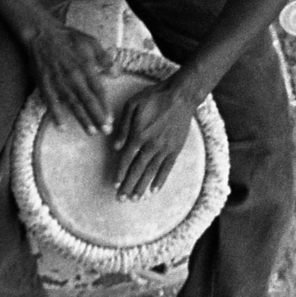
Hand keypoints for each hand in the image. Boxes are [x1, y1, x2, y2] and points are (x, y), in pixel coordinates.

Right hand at [25, 21, 113, 135]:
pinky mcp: (44, 83)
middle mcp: (73, 76)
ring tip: (90, 131)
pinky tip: (61, 126)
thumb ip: (104, 58)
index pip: (98, 90)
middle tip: (105, 131)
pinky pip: (50, 101)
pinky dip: (55, 114)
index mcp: (85, 66)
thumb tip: (116, 73)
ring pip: (72, 103)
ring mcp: (58, 81)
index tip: (110, 119)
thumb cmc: (68, 38)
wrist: (42, 34)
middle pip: (87, 100)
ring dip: (81, 118)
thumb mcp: (91, 42)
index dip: (104, 105)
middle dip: (97, 117)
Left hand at [111, 79, 193, 197]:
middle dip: (128, 185)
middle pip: (137, 169)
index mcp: (138, 134)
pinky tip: (154, 190)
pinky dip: (160, 180)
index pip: (126, 158)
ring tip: (135, 199)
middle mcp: (151, 144)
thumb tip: (115, 147)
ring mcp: (164, 148)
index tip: (115, 184)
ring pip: (151, 172)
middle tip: (121, 199)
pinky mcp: (175, 149)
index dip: (120, 172)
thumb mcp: (132, 105)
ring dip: (142, 186)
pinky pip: (167, 168)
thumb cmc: (153, 97)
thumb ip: (123, 127)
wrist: (180, 96)